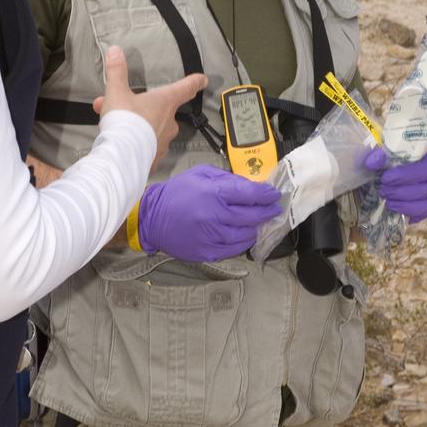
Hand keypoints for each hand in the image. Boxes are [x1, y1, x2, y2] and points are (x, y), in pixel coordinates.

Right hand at [93, 46, 206, 165]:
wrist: (121, 156)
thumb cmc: (124, 121)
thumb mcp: (116, 92)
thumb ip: (116, 71)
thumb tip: (115, 50)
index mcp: (165, 102)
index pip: (185, 88)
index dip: (195, 82)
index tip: (203, 79)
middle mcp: (169, 122)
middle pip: (164, 110)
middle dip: (144, 107)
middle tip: (124, 106)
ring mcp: (164, 141)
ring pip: (153, 129)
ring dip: (137, 125)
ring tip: (115, 126)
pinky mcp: (155, 158)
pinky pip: (148, 148)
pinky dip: (137, 144)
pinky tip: (122, 145)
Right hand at [138, 164, 281, 262]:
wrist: (152, 219)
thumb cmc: (176, 194)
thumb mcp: (200, 175)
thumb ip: (226, 178)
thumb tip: (250, 186)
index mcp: (213, 193)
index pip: (249, 194)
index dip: (266, 194)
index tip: (274, 194)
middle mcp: (214, 216)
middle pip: (252, 216)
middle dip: (267, 211)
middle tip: (273, 208)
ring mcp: (212, 236)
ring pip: (247, 234)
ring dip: (256, 228)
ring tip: (259, 222)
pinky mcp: (208, 252)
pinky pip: (235, 249)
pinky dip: (243, 242)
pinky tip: (244, 235)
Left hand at [364, 146, 426, 223]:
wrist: (384, 176)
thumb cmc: (386, 163)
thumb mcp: (381, 157)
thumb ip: (378, 156)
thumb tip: (372, 163)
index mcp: (424, 161)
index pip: (423, 169)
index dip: (404, 175)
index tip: (385, 178)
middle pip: (424, 189)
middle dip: (400, 192)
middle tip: (382, 190)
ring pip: (425, 203)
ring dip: (404, 204)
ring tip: (386, 200)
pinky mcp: (425, 206)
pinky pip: (425, 212)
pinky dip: (409, 212)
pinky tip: (393, 208)